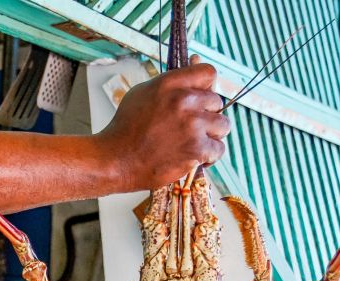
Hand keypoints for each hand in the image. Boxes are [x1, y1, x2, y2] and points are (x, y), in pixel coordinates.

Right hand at [98, 55, 229, 189]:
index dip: (207, 86)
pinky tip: (193, 156)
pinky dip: (209, 155)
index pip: (208, 73)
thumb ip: (172, 82)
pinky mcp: (196, 150)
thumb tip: (195, 61)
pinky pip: (219, 149)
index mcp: (170, 83)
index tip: (201, 98)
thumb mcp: (144, 93)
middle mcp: (183, 101)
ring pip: (223, 125)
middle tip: (189, 126)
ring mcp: (192, 126)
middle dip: (206, 114)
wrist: (116, 160)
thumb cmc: (126, 128)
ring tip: (193, 142)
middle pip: (217, 101)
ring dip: (212, 134)